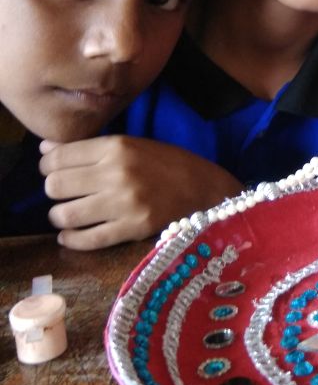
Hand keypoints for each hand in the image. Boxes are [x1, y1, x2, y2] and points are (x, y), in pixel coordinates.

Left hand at [40, 136, 242, 250]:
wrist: (205, 189)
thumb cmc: (167, 164)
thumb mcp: (132, 144)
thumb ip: (89, 147)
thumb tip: (45, 148)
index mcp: (117, 146)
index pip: (59, 157)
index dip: (47, 165)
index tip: (51, 170)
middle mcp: (117, 173)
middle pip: (55, 186)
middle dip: (52, 191)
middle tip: (62, 193)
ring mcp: (124, 203)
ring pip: (65, 215)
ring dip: (59, 216)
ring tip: (67, 214)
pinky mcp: (132, 229)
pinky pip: (87, 239)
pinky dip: (72, 240)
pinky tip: (71, 235)